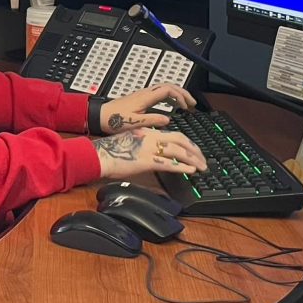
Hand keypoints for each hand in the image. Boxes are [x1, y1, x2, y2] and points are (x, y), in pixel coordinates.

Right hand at [93, 127, 207, 178]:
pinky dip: (182, 166)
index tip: (195, 150)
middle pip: (181, 139)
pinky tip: (190, 170)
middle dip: (195, 149)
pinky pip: (169, 163)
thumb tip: (158, 156)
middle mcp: (151, 137)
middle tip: (203, 160)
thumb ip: (147, 147)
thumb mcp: (133, 143)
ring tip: (201, 167)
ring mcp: (150, 148)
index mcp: (149, 132)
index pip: (174, 134)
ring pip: (178, 150)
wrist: (99, 155)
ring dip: (193, 159)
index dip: (188, 143)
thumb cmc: (112, 151)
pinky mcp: (146, 161)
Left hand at [99, 84, 196, 132]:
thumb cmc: (113, 120)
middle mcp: (144, 93)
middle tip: (193, 103)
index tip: (187, 106)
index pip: (167, 89)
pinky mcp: (139, 98)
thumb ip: (152, 120)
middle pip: (168, 86)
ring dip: (176, 94)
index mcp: (145, 97)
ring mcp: (142, 94)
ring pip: (163, 88)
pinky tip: (171, 105)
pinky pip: (158, 92)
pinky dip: (168, 96)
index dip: (180, 96)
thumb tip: (168, 119)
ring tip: (186, 104)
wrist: (99, 116)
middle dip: (182, 93)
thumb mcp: (134, 122)